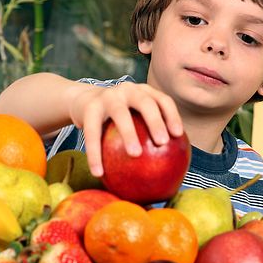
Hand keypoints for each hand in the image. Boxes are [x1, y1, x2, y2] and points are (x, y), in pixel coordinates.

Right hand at [67, 82, 183, 176]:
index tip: (178, 134)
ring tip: (135, 154)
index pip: (163, 100)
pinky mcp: (89, 108)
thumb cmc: (117, 118)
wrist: (83, 102)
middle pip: (145, 103)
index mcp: (143, 92)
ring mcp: (108, 96)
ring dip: (129, 133)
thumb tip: (168, 169)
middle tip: (162, 142)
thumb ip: (148, 133)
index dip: (172, 115)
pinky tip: (98, 173)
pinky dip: (94, 153)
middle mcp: (128, 90)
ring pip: (120, 114)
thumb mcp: (134, 117)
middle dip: (155, 121)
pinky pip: (92, 133)